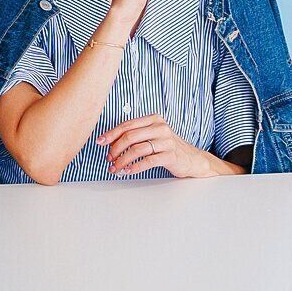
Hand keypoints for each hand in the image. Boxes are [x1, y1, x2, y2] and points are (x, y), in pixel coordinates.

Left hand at [98, 114, 218, 177]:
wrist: (192, 159)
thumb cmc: (166, 147)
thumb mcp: (151, 136)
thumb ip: (134, 135)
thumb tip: (107, 141)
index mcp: (153, 119)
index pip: (127, 125)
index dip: (111, 134)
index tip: (99, 142)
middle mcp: (160, 127)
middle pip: (130, 137)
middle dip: (115, 149)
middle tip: (108, 159)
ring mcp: (167, 141)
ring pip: (137, 149)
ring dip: (122, 160)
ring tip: (115, 168)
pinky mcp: (171, 155)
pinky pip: (148, 161)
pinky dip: (135, 167)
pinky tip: (128, 171)